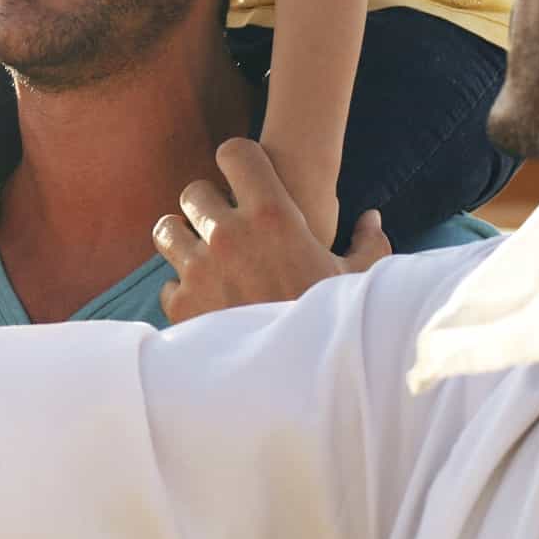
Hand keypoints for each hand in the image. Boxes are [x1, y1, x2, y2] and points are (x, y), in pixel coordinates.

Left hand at [153, 140, 390, 321]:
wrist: (299, 384)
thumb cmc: (335, 326)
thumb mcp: (360, 280)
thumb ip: (368, 244)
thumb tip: (372, 219)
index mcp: (273, 216)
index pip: (234, 153)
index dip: (237, 160)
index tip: (245, 176)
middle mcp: (228, 235)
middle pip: (193, 191)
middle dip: (207, 204)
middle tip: (224, 225)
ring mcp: (199, 270)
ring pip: (166, 229)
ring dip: (183, 239)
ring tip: (203, 256)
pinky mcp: (182, 307)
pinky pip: (167, 283)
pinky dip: (182, 290)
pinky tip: (205, 302)